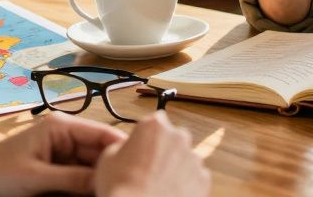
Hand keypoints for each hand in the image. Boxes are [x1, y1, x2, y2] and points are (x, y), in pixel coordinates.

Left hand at [0, 111, 124, 196]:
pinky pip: (80, 177)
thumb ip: (73, 180)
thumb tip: (105, 182)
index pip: (104, 134)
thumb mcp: (35, 179)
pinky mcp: (56, 168)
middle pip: (102, 152)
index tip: (140, 166)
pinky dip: (88, 187)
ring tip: (114, 188)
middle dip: (113, 168)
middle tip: (128, 183)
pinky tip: (96, 193)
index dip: (124, 149)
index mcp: (62, 127)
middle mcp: (66, 135)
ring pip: (93, 167)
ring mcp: (62, 152)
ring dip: (101, 179)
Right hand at [94, 111, 209, 196]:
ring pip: (185, 159)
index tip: (141, 147)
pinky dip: (185, 184)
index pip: (154, 122)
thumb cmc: (123, 188)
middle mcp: (179, 137)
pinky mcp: (204, 179)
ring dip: (175, 168)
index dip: (147, 136)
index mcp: (155, 126)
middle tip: (147, 169)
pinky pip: (194, 177)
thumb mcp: (108, 158)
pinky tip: (169, 193)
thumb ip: (123, 145)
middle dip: (164, 150)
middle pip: (173, 139)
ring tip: (157, 185)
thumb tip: (128, 148)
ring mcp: (194, 158)